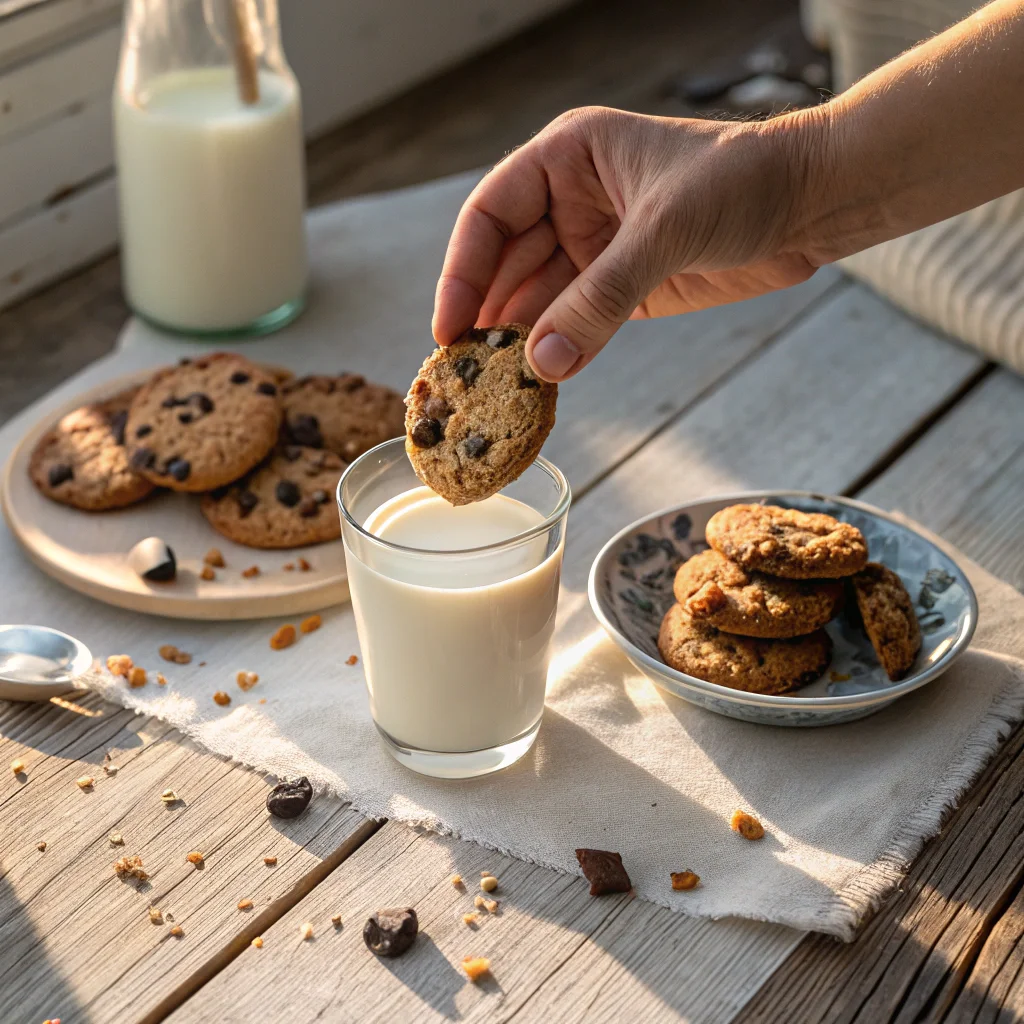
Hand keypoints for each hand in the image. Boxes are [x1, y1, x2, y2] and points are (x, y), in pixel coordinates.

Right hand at [432, 106, 818, 381]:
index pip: (490, 214)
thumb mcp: (664, 230)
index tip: (449, 325)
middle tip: (463, 371)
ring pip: (538, 301)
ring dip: (518, 343)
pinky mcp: (623, 291)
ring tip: (492, 387)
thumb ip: (601, 297)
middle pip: (506, 264)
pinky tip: (538, 382)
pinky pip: (576, 325)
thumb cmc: (743, 180)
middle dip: (485, 315)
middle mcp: (570, 203)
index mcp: (566, 159)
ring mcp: (595, 250)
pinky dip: (558, 354)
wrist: (813, 203)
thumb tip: (543, 363)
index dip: (462, 270)